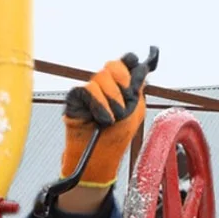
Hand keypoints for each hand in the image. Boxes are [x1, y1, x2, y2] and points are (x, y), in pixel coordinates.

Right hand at [61, 50, 154, 188]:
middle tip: (125, 103)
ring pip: (101, 76)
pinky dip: (99, 105)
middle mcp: (106, 85)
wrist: (102, 154)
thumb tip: (142, 67)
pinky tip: (101, 118)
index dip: (131, 63)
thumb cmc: (118, 137)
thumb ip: (138, 87)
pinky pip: (88, 89)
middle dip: (123, 83)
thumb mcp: (136, 110)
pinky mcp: (76, 97)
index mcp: (122, 87)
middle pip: (114, 65)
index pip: (126, 63)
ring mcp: (91, 90)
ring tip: (113, 118)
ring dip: (112, 101)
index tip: (137, 67)